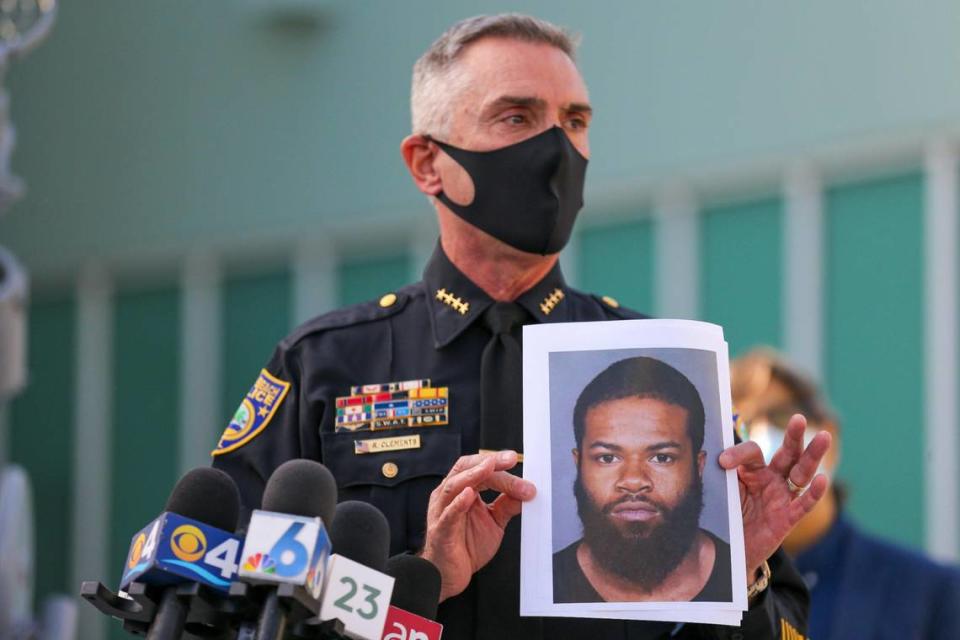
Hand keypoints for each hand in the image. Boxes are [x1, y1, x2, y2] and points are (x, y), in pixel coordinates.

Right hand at [419, 450, 535, 601]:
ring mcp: (441, 512)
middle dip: (487, 462)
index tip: (514, 458)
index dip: (496, 461)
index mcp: (460, 491)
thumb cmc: (465, 546)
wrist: (449, 575)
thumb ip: (506, 506)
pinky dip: (458, 503)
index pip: (477, 468)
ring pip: (453, 486)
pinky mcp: (440, 531)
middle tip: (509, 460)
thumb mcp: (493, 522)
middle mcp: (448, 497)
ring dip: (474, 475)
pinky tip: (469, 495)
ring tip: (490, 467)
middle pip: (465, 470)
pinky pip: (448, 514)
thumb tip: (526, 492)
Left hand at [719, 414, 830, 581]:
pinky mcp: (787, 519)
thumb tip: (705, 454)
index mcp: (753, 470)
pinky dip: (814, 493)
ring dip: (813, 456)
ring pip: (802, 474)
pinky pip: (803, 505)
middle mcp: (772, 480)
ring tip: (824, 436)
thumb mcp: (721, 491)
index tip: (722, 462)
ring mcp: (782, 498)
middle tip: (798, 418)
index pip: (753, 452)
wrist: (729, 549)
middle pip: (787, 454)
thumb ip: (718, 474)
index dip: (738, 454)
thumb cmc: (726, 515)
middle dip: (794, 436)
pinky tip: (823, 479)